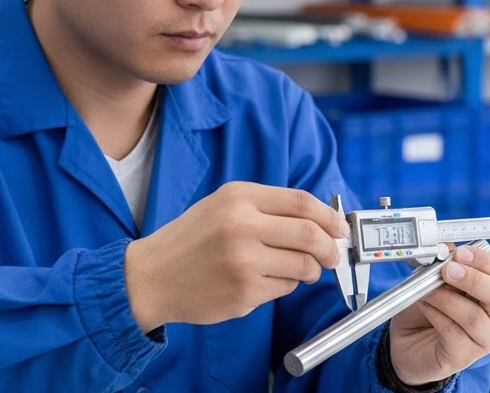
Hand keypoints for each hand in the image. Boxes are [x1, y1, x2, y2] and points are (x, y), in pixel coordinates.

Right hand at [123, 182, 348, 331]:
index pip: (302, 202)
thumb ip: (269, 208)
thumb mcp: (224, 206)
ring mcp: (243, 261)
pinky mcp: (244, 292)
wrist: (150, 277)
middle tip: (333, 255)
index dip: (329, 216)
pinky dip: (284, 285)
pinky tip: (262, 280)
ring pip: (304, 266)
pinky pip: (285, 289)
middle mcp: (242, 226)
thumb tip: (321, 220)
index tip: (339, 227)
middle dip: (331, 248)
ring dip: (309, 270)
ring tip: (294, 268)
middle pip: (311, 235)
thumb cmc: (192, 240)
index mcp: (239, 197)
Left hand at [388, 244, 489, 385]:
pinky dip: (437, 316)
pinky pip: (454, 334)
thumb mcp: (431, 281)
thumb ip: (442, 265)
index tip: (460, 253)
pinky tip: (425, 307)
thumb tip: (447, 247)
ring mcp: (483, 339)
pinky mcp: (465, 356)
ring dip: (447, 299)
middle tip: (447, 270)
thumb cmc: (426, 311)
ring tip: (427, 291)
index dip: (482, 259)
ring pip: (474, 316)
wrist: (406, 343)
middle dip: (470, 279)